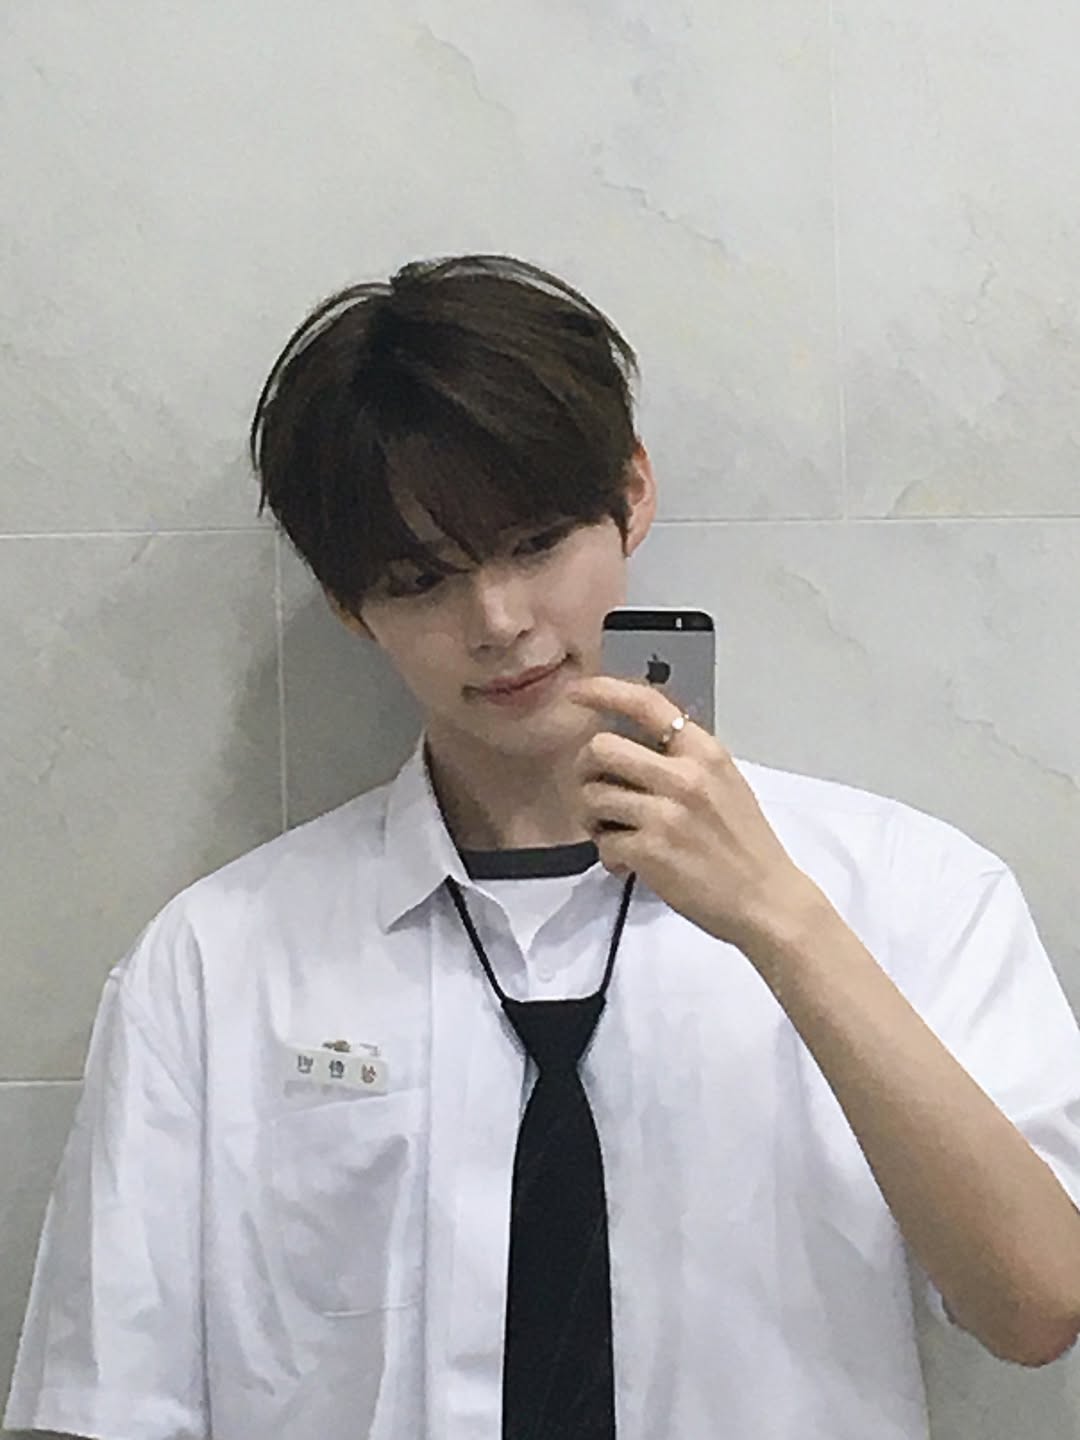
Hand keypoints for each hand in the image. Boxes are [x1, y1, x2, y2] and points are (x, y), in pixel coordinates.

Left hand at [566, 675, 822, 952]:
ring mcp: (666, 813)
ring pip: (593, 796)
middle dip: (586, 772)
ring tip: (617, 836)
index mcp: (704, 752)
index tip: (576, 694)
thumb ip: (683, 761)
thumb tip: (629, 747)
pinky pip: (603, 842)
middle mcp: (684, 775)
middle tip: (597, 796)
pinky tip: (629, 864)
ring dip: (593, 820)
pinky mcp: (652, 850)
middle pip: (600, 748)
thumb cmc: (745, 845)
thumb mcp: (725, 784)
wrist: (767, 901)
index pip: (646, 703)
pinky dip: (609, 856)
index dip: (603, 692)